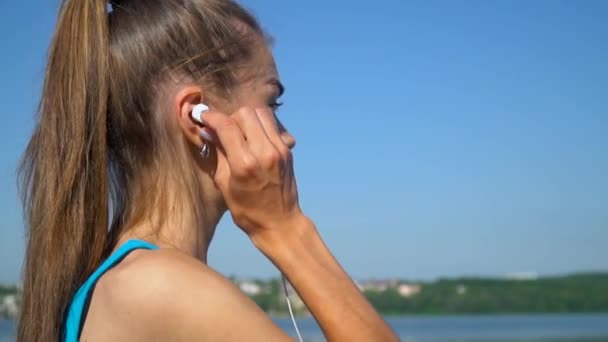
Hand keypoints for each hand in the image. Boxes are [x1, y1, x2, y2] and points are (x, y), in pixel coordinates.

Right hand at [200, 107, 303, 241]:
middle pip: (245, 113)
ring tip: (240, 132)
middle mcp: (264, 152)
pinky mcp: (287, 150)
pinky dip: (260, 124)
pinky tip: (254, 137)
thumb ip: (217, 154)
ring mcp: (279, 149)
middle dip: (230, 117)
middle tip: (224, 130)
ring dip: (247, 118)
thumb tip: (207, 131)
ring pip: (262, 113)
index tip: (203, 117)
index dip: (211, 117)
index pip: (226, 126)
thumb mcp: (224, 184)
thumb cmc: (247, 210)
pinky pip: (272, 125)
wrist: (280, 222)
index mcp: (244, 163)